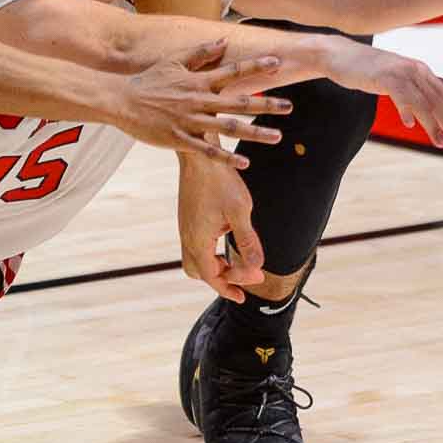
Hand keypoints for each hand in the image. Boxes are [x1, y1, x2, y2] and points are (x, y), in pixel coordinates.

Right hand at [120, 39, 292, 168]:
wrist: (122, 100)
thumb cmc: (149, 80)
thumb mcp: (174, 60)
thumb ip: (201, 52)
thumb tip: (224, 41)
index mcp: (198, 80)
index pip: (233, 71)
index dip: (256, 67)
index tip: (278, 64)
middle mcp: (198, 99)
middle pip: (238, 102)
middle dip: (266, 104)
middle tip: (289, 107)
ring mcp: (190, 121)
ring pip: (228, 128)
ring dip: (254, 132)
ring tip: (277, 136)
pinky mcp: (180, 139)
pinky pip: (208, 150)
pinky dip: (227, 157)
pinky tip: (245, 162)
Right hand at [177, 154, 264, 303]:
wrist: (200, 154)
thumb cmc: (220, 180)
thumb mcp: (240, 212)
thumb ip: (248, 242)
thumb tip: (257, 267)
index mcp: (198, 240)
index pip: (212, 276)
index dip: (230, 287)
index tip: (251, 287)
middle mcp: (187, 236)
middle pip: (199, 272)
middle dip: (222, 279)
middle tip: (245, 276)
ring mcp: (185, 227)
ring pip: (194, 259)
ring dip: (215, 265)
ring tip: (236, 261)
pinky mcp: (187, 217)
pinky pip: (195, 245)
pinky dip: (210, 252)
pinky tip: (226, 239)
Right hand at [321, 38, 442, 148]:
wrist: (341, 55)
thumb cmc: (371, 68)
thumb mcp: (404, 75)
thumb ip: (429, 81)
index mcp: (422, 72)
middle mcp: (416, 71)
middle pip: (438, 101)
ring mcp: (400, 72)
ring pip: (422, 102)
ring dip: (432, 124)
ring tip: (441, 144)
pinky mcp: (383, 76)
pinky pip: (399, 95)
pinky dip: (405, 109)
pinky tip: (409, 124)